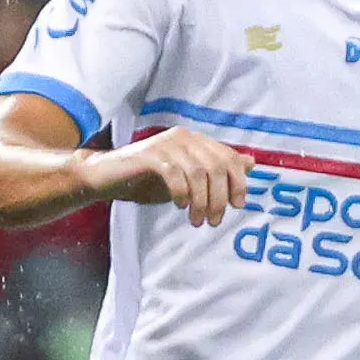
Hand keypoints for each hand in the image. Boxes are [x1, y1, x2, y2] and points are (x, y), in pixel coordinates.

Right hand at [92, 125, 255, 224]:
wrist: (108, 177)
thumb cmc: (149, 179)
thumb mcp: (188, 178)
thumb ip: (217, 169)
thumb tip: (250, 162)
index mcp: (196, 141)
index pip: (229, 157)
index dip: (238, 182)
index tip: (237, 206)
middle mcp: (184, 137)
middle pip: (216, 167)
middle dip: (219, 198)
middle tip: (213, 221)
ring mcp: (166, 144)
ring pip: (198, 173)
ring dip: (201, 202)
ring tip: (196, 220)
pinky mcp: (149, 155)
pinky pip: (175, 174)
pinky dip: (181, 193)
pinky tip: (179, 205)